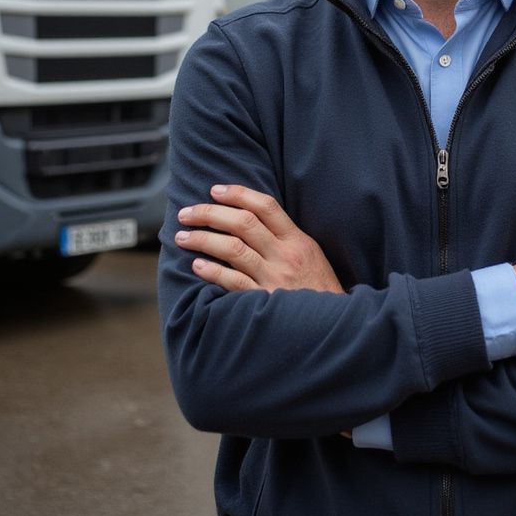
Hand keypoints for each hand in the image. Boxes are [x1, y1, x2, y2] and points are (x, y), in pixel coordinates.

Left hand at [175, 184, 344, 293]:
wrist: (333, 325)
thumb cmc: (317, 289)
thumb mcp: (310, 254)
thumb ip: (284, 237)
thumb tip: (248, 218)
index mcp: (298, 240)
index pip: (266, 206)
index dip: (238, 194)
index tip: (215, 190)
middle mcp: (285, 255)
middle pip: (243, 223)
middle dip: (210, 213)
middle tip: (187, 213)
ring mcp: (274, 278)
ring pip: (233, 248)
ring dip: (203, 239)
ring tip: (182, 237)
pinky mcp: (263, 301)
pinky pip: (233, 281)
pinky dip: (213, 271)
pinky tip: (197, 265)